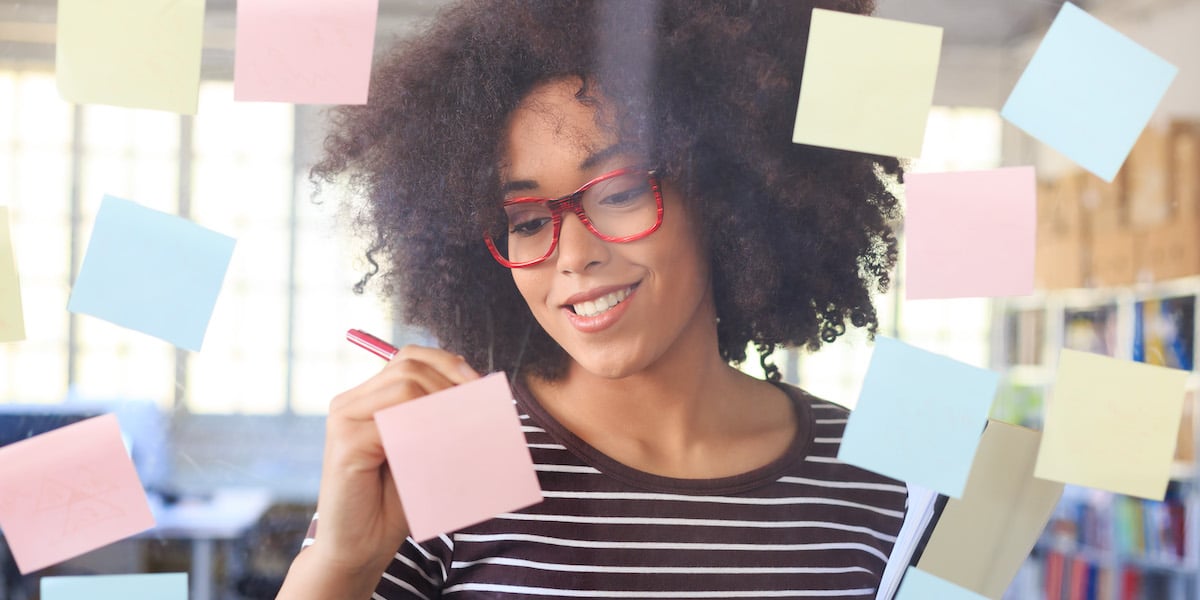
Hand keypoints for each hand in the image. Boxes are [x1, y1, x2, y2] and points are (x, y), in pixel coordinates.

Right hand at [284, 345, 479, 594]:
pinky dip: (427, 431)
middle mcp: (350, 403)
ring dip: (444, 405)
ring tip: (466, 429)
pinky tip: (444, 449)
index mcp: (367, 398)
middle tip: (480, 407)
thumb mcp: (422, 450)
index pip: (410, 358)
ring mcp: (344, 420)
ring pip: (405, 388)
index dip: (449, 364)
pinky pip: (395, 422)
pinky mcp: (345, 443)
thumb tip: (479, 390)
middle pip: (409, 366)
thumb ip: (437, 418)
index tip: (482, 386)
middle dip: (452, 382)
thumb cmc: (394, 502)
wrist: (360, 548)